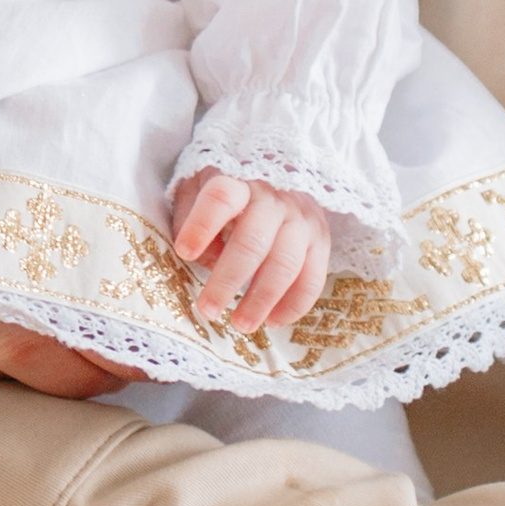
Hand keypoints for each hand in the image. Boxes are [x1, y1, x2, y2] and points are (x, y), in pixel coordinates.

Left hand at [169, 174, 330, 330]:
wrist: (277, 181)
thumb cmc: (226, 196)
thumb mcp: (197, 192)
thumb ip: (189, 219)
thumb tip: (203, 260)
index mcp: (237, 181)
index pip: (221, 197)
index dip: (202, 225)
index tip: (184, 252)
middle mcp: (274, 197)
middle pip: (253, 240)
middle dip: (229, 280)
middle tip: (208, 310)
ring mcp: (301, 219)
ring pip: (285, 263)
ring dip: (262, 299)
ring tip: (240, 324)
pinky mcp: (320, 240)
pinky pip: (313, 278)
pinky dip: (294, 305)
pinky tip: (273, 321)